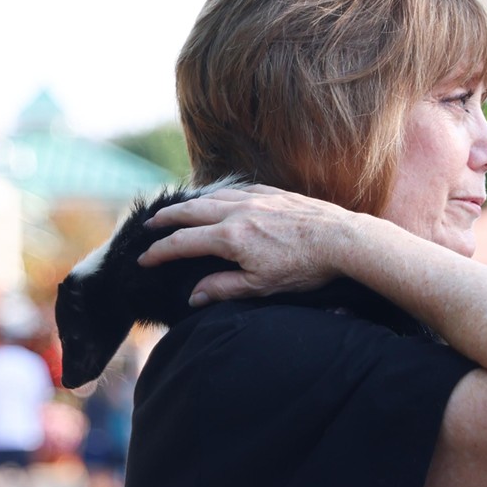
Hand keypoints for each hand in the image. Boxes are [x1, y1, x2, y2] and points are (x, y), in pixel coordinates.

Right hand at [138, 184, 356, 304]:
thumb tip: (194, 296)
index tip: (143, 260)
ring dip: (189, 203)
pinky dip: (219, 194)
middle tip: (149, 225)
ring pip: (212, 196)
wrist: (343, 240)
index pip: (182, 243)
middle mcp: (237, 212)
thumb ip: (223, 288)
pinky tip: (218, 198)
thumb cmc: (304, 267)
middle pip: (189, 211)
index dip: (158, 252)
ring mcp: (256, 199)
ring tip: (177, 210)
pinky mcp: (274, 193)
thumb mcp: (260, 287)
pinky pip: (237, 189)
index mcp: (229, 238)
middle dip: (165, 219)